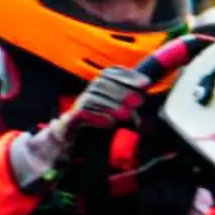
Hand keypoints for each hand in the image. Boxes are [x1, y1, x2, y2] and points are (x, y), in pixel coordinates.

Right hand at [8, 65, 151, 193]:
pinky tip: (109, 123)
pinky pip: (81, 115)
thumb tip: (147, 100)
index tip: (146, 83)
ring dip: (111, 105)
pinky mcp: (70, 121)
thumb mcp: (116, 112)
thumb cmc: (96, 124)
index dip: (128, 76)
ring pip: (92, 98)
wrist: (68, 141)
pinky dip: (95, 118)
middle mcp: (87, 93)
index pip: (111, 73)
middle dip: (122, 91)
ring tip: (127, 115)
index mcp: (99, 88)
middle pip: (101, 83)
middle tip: (139, 101)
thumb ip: (129, 106)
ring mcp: (78, 105)